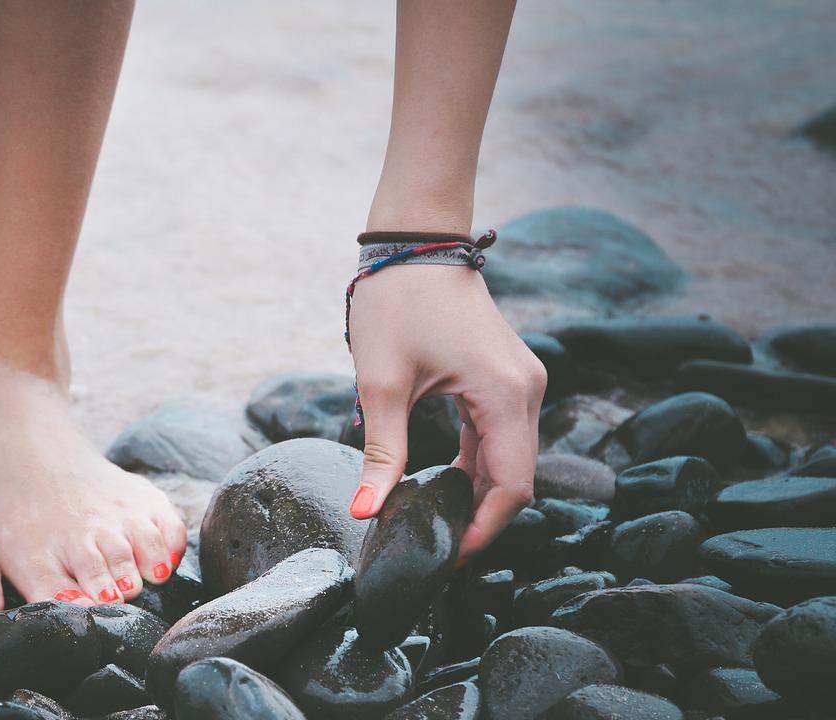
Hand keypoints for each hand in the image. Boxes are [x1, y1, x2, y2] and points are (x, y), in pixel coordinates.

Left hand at [346, 263, 545, 565]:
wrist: (414, 242)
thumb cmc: (396, 302)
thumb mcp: (382, 384)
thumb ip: (381, 453)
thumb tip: (365, 512)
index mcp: (504, 394)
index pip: (512, 487)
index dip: (483, 531)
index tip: (447, 560)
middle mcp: (526, 390)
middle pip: (516, 478)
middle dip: (480, 519)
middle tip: (436, 550)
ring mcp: (521, 381)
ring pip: (510, 459)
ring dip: (479, 494)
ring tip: (437, 526)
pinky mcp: (506, 376)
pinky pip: (501, 435)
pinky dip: (478, 465)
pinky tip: (447, 487)